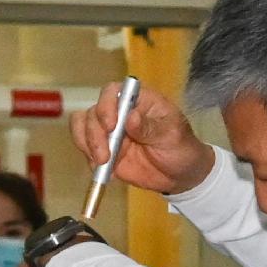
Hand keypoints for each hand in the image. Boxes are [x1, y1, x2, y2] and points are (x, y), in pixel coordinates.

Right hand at [73, 84, 213, 197]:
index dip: (106, 105)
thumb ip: (151, 128)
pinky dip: (89, 158)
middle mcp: (120, 111)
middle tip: (104, 156)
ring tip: (102, 163)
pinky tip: (104, 170)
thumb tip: (131, 118)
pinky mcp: (104, 148)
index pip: (114, 91)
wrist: (181, 176)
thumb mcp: (173, 136)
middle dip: (94, 133)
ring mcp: (110, 130)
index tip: (111, 126)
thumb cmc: (182, 147)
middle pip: (94, 111)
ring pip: (83, 127)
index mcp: (139, 100)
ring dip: (87, 144)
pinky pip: (85, 147)